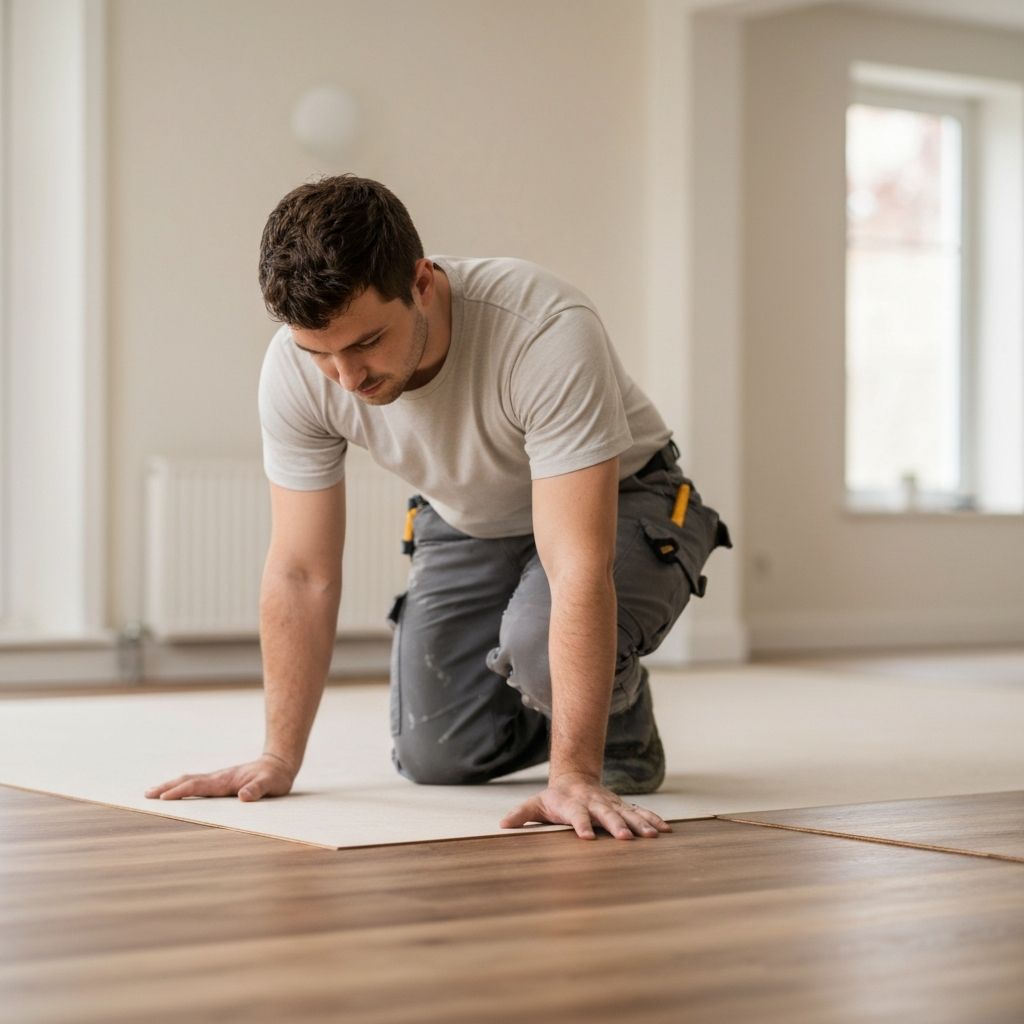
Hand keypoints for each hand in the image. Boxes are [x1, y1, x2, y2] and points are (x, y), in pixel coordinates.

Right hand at [144, 752, 296, 801]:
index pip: (198, 786)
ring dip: (172, 786)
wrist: (279, 763)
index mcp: (225, 780)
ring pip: (191, 780)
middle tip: (147, 794)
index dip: (181, 792)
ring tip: (154, 792)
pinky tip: (179, 791)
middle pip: (188, 781)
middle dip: (167, 788)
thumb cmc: (275, 777)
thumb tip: (243, 796)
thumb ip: (258, 789)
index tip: (164, 798)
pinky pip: (198, 784)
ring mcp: (219, 778)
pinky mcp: (222, 781)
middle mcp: (218, 778)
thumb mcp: (270, 785)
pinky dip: (183, 786)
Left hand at [499, 772, 672, 840]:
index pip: (576, 816)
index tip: (586, 837)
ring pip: (628, 813)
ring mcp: (611, 805)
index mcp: (573, 805)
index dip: (581, 825)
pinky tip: (666, 831)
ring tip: (654, 836)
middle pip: (606, 815)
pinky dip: (653, 820)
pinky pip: (640, 813)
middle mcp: (595, 804)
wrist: (575, 778)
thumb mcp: (536, 804)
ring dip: (640, 824)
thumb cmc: (554, 798)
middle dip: (616, 826)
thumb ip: (521, 814)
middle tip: (625, 838)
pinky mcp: (623, 807)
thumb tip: (502, 824)